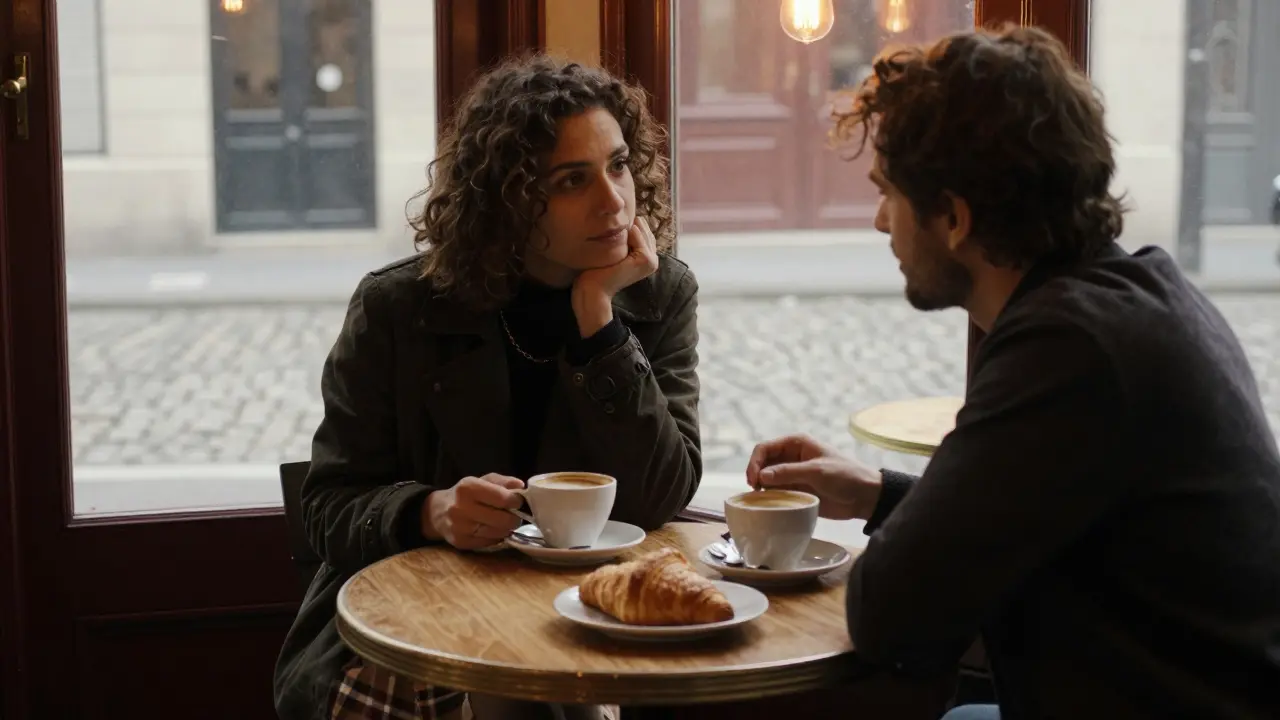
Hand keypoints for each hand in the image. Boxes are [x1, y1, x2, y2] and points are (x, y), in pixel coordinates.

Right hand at [421, 474, 524, 549]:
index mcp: (468, 488)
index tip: (518, 502)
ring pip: (498, 533)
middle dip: (515, 518)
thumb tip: (521, 487)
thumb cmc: (465, 494)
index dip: (516, 501)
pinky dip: (496, 537)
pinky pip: (490, 542)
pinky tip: (493, 529)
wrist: (438, 512)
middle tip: (514, 514)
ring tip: (504, 521)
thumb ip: (503, 482)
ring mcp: (460, 528)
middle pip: (503, 519)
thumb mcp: (482, 480)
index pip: (503, 498)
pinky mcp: (461, 543)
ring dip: (507, 528)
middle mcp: (462, 508)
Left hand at [571, 217, 659, 335]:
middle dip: (628, 224)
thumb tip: (622, 218)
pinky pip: (639, 235)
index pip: (642, 230)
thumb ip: (621, 237)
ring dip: (625, 229)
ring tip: (610, 238)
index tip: (611, 227)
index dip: (627, 225)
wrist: (592, 289)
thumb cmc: (596, 271)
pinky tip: (616, 241)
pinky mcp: (646, 260)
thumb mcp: (611, 250)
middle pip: (643, 228)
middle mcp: (652, 259)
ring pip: (641, 230)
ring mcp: (651, 261)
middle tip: (610, 230)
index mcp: (646, 257)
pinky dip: (626, 234)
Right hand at [746, 434, 882, 519]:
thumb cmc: (845, 476)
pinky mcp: (796, 491)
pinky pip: (776, 493)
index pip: (765, 448)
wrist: (865, 497)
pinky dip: (770, 499)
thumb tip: (762, 476)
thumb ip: (789, 473)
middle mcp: (791, 458)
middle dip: (755, 476)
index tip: (754, 480)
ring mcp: (792, 475)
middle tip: (755, 492)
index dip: (755, 462)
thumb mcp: (817, 471)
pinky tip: (769, 506)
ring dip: (761, 489)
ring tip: (760, 501)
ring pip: (767, 480)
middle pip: (762, 464)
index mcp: (796, 444)